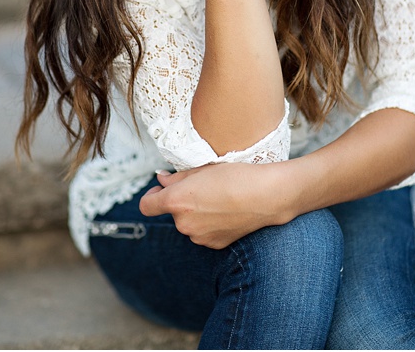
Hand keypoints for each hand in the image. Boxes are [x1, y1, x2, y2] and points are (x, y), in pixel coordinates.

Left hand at [138, 165, 297, 248]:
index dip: (151, 196)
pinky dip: (209, 225)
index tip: (160, 190)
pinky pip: (203, 234)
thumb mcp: (201, 170)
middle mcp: (183, 223)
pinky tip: (227, 214)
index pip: (146, 206)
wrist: (268, 196)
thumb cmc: (235, 177)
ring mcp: (199, 237)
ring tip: (219, 201)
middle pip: (172, 213)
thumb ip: (175, 178)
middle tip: (203, 190)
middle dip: (180, 202)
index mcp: (175, 202)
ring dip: (195, 215)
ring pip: (188, 224)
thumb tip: (160, 179)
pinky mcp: (214, 244)